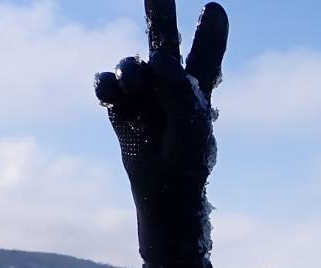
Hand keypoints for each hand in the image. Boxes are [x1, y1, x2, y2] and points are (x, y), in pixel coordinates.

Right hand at [95, 1, 228, 262]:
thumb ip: (180, 89)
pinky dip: (106, 84)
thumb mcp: (192, 125)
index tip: (215, 9)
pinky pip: (105, 82)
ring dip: (131, 70)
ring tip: (135, 86)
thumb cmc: (187, 164)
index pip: (204, 56)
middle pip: (164, 40)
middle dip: (160, 10)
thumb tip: (158, 58)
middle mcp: (169, 86)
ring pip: (131, 64)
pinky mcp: (118, 107)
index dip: (209, 34)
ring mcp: (142, 95)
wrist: (162, 196)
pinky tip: (111, 94)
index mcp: (196, 89)